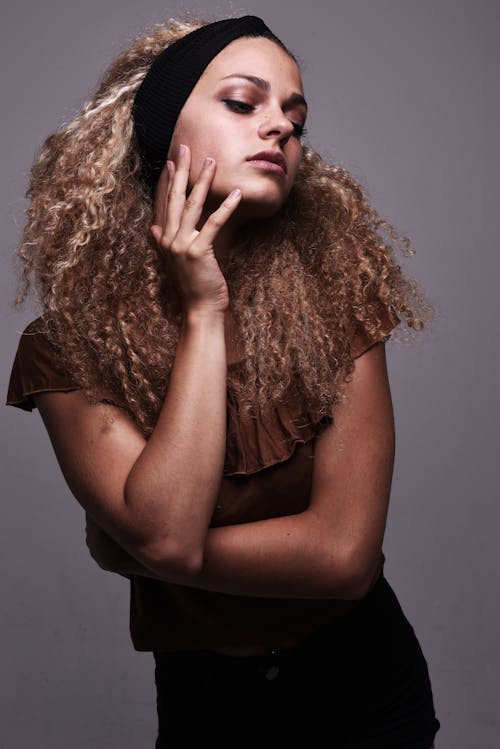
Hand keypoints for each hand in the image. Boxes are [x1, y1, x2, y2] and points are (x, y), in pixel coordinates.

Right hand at [151, 144, 241, 315]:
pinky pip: (213, 224)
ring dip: (203, 182)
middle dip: (182, 171)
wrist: (199, 310)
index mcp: (166, 240)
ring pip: (193, 206)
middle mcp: (170, 240)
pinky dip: (226, 207)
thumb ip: (163, 244)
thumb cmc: (192, 288)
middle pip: (175, 199)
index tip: (173, 162)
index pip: (167, 204)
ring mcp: (183, 245)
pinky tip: (237, 194)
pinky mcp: (199, 251)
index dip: (170, 182)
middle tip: (185, 148)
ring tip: (211, 161)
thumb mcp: (175, 263)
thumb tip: (154, 229)